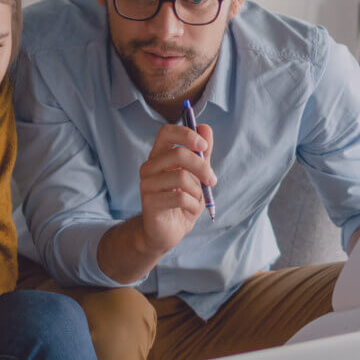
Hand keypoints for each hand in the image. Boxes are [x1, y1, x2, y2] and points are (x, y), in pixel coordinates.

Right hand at [137, 123, 215, 254]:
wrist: (168, 232)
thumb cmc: (182, 201)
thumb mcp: (197, 176)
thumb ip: (201, 153)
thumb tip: (205, 127)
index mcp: (159, 156)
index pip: (167, 132)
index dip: (186, 135)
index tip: (203, 145)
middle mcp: (149, 167)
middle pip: (178, 154)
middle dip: (202, 167)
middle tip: (212, 180)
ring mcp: (147, 185)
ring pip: (181, 177)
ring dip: (197, 191)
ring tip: (196, 200)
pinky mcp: (149, 203)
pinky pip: (179, 198)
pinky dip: (192, 205)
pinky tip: (189, 210)